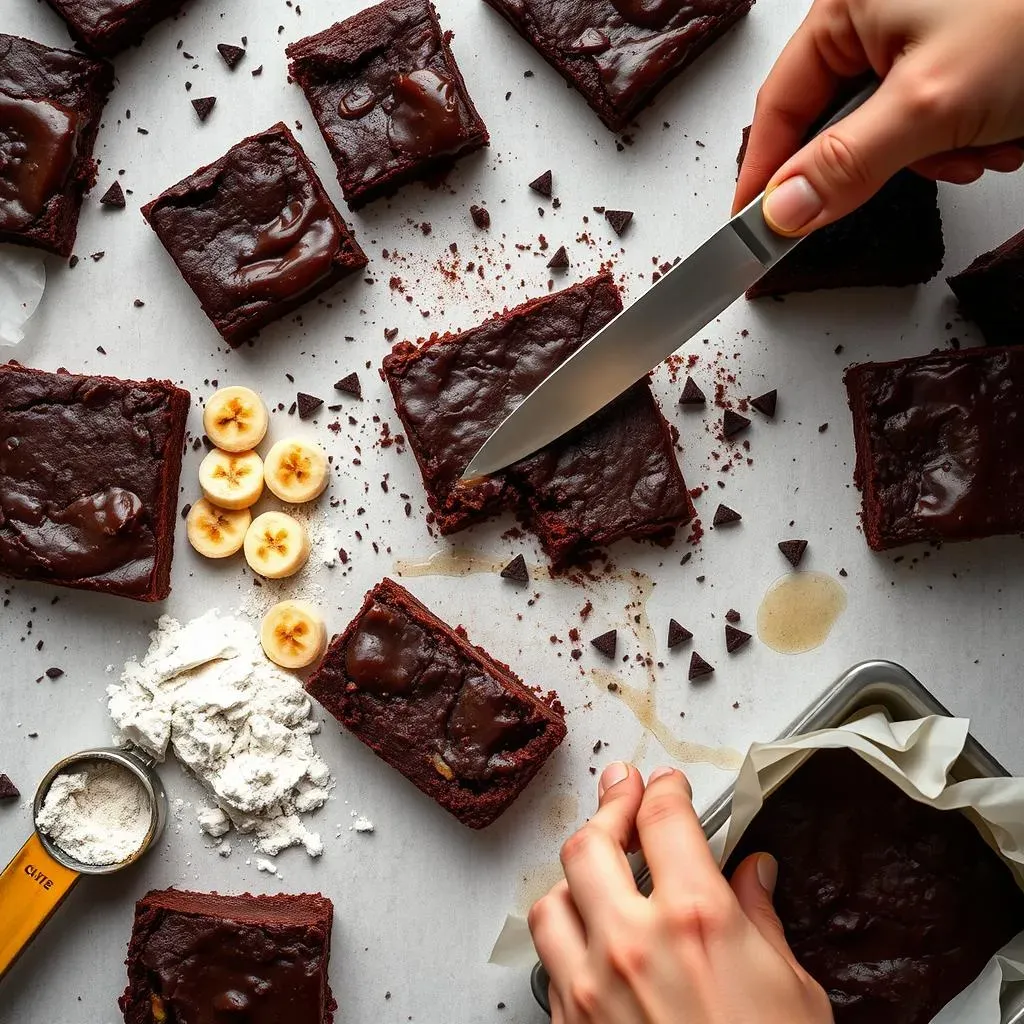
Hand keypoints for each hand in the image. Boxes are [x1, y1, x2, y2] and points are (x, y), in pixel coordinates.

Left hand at [529, 763, 832, 1023]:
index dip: (664, 789)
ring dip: (573, 876)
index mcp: (696, 920)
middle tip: (621, 790)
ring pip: (552, 898)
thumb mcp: (794, 993)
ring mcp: (591, 986)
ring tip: (596, 867)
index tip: (666, 785)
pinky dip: (564, 937)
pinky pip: (548, 962)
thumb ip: (763, 920)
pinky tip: (586, 936)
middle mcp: (633, 942)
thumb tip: (755, 874)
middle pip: (592, 842)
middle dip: (608, 806)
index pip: (664, 819)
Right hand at [734, 0, 1023, 234]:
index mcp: (851, 4)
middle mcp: (881, 14)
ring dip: (939, 155)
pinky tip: (1006, 129)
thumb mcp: (930, 104)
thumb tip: (780, 213)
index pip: (780, 106)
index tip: (754, 232)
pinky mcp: (963, 57)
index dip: (766, 175)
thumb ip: (844, 166)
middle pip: (839, 124)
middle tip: (928, 165)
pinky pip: (935, 123)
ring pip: (892, 133)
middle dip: (886, 162)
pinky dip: (968, 140)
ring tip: (987, 138)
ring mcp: (926, 34)